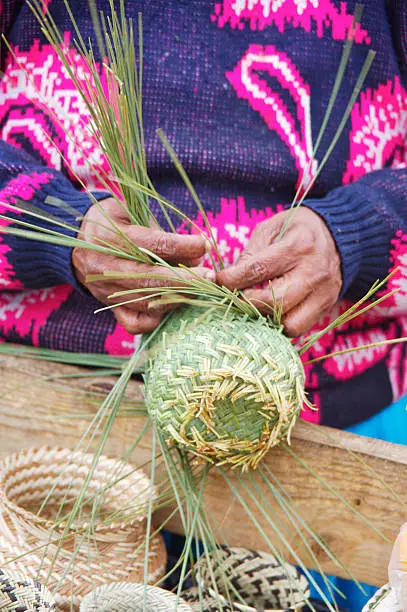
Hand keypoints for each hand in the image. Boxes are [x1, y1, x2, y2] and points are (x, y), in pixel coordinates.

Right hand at [72, 198, 213, 333]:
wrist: (75, 242)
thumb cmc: (111, 222)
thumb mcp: (131, 213)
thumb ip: (160, 233)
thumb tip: (196, 254)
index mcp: (108, 237)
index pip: (151, 244)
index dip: (181, 246)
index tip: (204, 245)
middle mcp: (104, 268)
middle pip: (150, 279)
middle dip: (185, 279)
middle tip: (210, 276)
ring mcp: (105, 292)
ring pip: (147, 302)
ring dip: (178, 297)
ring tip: (199, 288)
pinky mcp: (109, 307)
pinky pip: (135, 323)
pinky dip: (157, 317)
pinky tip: (174, 304)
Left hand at [216, 207, 341, 336]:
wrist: (338, 234)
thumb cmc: (297, 229)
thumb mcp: (271, 228)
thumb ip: (251, 253)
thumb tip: (231, 280)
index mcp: (298, 247)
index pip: (259, 269)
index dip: (233, 279)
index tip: (219, 280)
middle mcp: (314, 273)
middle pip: (276, 302)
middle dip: (248, 302)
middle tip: (236, 296)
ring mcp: (324, 293)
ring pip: (290, 324)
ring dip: (267, 318)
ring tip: (256, 305)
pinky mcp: (326, 306)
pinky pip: (300, 327)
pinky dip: (281, 323)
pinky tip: (271, 310)